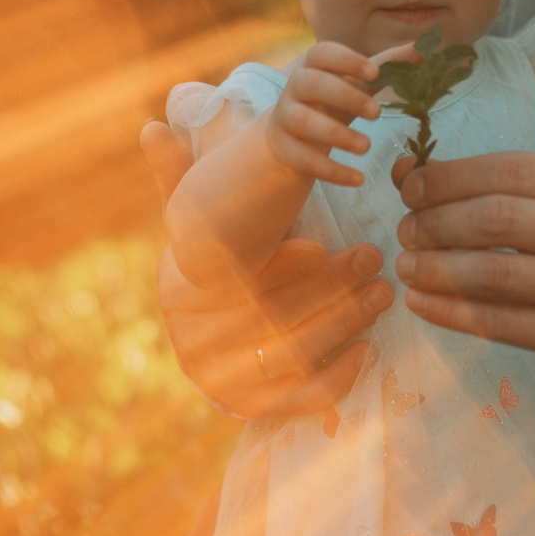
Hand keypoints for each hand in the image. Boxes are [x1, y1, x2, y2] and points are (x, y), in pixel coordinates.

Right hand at [141, 120, 392, 417]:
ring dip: (342, 323)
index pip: (234, 285)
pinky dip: (335, 376)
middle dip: (327, 288)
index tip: (315, 245)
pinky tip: (368, 349)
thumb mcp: (191, 227)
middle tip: (373, 260)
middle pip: (270, 319)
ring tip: (382, 293)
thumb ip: (178, 181)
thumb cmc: (206, 271)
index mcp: (185, 296)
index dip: (275, 268)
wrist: (199, 344)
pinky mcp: (256, 410)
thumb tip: (151, 125)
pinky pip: (299, 399)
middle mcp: (200, 343)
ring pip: (291, 356)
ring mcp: (227, 380)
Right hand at [267, 40, 416, 187]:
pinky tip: (357, 179)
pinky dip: (331, 171)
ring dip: (336, 134)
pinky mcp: (284, 148)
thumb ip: (388, 67)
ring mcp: (285, 118)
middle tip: (377, 113)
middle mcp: (295, 87)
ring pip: (303, 121)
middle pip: (312, 83)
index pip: (323, 53)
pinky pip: (304, 158)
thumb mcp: (357, 83)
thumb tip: (426, 50)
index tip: (374, 73)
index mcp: (314, 66)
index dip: (347, 60)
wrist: (292, 135)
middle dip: (345, 96)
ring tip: (366, 147)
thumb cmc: (332, 101)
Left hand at [389, 151, 534, 463]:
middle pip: (494, 218)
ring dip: (434, 267)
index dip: (448, 177)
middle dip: (434, 221)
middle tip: (405, 227)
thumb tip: (415, 171)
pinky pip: (497, 322)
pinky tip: (422, 300)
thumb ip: (518, 186)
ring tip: (406, 263)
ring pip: (490, 272)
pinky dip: (449, 311)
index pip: (509, 170)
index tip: (410, 184)